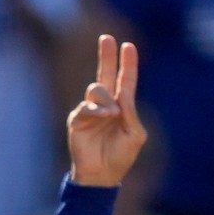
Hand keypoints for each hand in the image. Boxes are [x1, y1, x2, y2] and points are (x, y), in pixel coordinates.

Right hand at [67, 36, 146, 188]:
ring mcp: (91, 111)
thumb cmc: (121, 157)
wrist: (102, 176)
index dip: (128, 64)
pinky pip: (86, 106)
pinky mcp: (78, 120)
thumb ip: (131, 113)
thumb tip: (121, 95)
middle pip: (106, 74)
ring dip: (107, 99)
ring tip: (112, 114)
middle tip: (107, 38)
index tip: (128, 46)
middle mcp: (106, 105)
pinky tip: (104, 116)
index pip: (125, 81)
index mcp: (122, 107)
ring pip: (96, 89)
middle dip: (106, 56)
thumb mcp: (135, 134)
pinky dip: (96, 110)